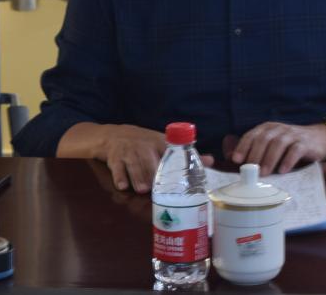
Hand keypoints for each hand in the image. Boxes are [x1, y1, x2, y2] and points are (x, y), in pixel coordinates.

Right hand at [95, 124, 215, 193]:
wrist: (114, 135)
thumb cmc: (144, 143)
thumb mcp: (163, 144)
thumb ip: (186, 155)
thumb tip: (211, 161)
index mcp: (159, 143)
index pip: (170, 151)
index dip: (176, 163)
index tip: (182, 177)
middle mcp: (144, 146)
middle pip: (149, 160)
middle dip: (152, 173)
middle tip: (157, 189)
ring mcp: (128, 152)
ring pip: (133, 165)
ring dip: (137, 177)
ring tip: (142, 189)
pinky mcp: (115, 158)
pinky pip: (117, 169)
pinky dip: (119, 177)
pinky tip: (122, 186)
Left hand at [227, 122, 325, 175]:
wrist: (319, 139)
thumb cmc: (290, 145)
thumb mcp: (271, 145)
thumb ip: (253, 150)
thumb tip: (230, 157)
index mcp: (267, 128)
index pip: (252, 135)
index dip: (243, 147)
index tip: (236, 160)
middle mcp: (278, 129)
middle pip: (264, 139)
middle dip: (255, 155)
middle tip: (249, 170)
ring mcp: (292, 135)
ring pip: (278, 144)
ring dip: (269, 159)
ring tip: (264, 173)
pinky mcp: (305, 143)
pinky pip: (295, 150)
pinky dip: (288, 160)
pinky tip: (283, 170)